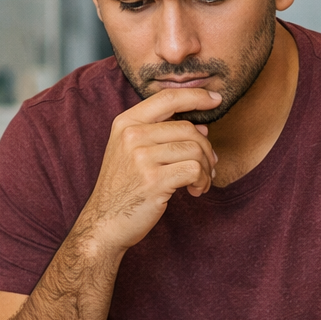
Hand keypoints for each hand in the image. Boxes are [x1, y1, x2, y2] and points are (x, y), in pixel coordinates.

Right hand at [74, 88, 221, 255]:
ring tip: (199, 182)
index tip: (216, 99)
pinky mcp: (154, 180)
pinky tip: (195, 191)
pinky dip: (202, 181)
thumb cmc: (122, 188)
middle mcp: (132, 135)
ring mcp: (141, 157)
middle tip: (207, 166)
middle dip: (205, 148)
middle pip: (188, 128)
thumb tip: (202, 127)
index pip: (168, 98)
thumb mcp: (131, 152)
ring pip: (195, 149)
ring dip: (205, 168)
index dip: (196, 96)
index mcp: (126, 122)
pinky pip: (195, 170)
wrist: (104, 223)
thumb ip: (162, 135)